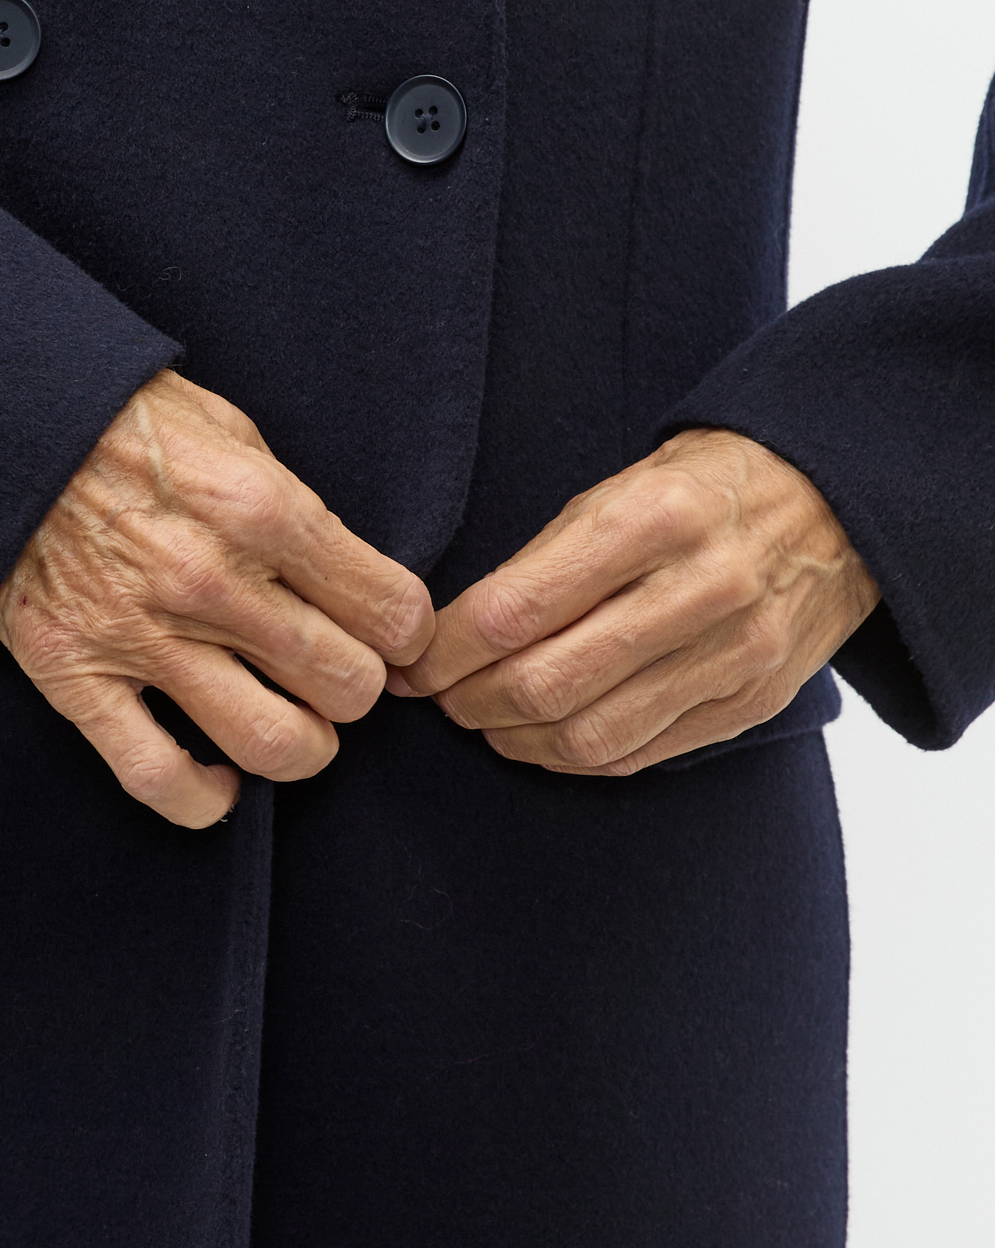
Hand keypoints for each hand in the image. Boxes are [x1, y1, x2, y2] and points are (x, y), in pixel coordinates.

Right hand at [0, 369, 433, 829]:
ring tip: (296, 723)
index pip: (390, 611)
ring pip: (275, 744)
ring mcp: (141, 637)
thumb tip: (348, 575)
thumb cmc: (119, 419)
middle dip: (358, 683)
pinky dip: (204, 799)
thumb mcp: (229, 429)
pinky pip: (159, 777)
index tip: (392, 630)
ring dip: (304, 746)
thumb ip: (292, 505)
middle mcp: (210, 582)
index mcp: (260, 508)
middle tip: (339, 669)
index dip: (406, 629)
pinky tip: (222, 781)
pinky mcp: (76, 676)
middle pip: (347, 685)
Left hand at [386, 427, 878, 775]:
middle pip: (547, 684)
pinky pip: (640, 754)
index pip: (517, 609)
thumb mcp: (616, 490)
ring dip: (516, 740)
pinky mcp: (752, 703)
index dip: (447, 651)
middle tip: (441, 698)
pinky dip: (575, 757)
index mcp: (653, 520)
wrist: (832, 504)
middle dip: (470, 702)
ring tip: (485, 720)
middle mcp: (700, 591)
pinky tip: (545, 737)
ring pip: (590, 735)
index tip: (414, 662)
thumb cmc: (699, 490)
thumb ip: (540, 561)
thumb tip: (450, 636)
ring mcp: (734, 655)